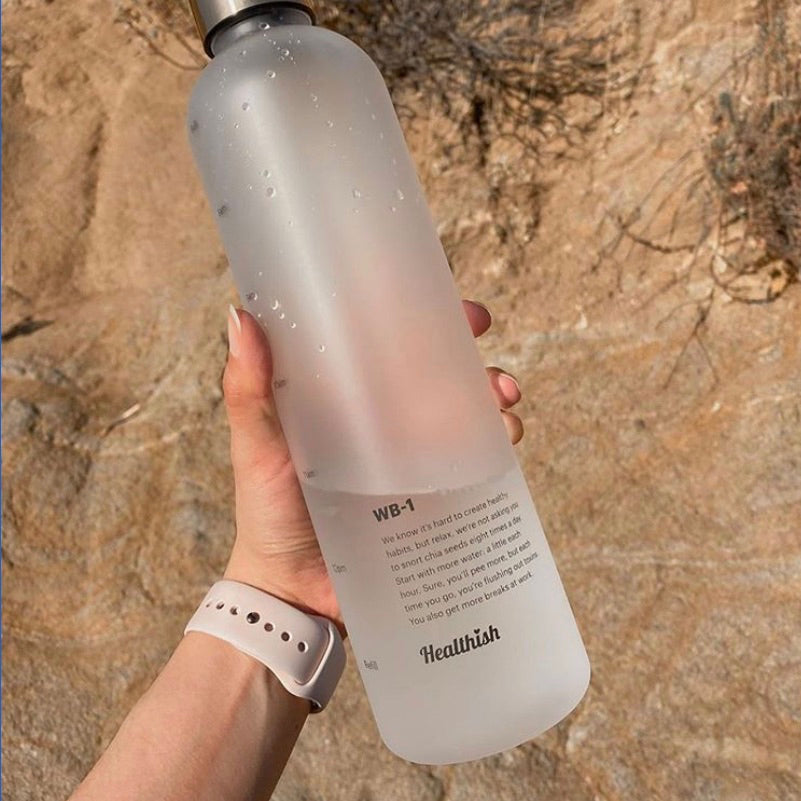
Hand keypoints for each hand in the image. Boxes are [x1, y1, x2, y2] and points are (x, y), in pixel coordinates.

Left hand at [222, 300, 523, 634]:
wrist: (290, 590)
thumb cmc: (266, 511)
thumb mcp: (256, 445)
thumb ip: (248, 390)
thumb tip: (241, 316)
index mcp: (347, 397)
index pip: (392, 345)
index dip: (428, 320)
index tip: (457, 309)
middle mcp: (385, 420)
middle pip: (439, 375)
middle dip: (473, 358)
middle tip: (486, 355)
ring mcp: (412, 459)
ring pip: (465, 415)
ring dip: (493, 397)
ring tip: (502, 401)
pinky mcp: (430, 497)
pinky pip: (472, 465)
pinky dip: (495, 447)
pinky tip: (504, 441)